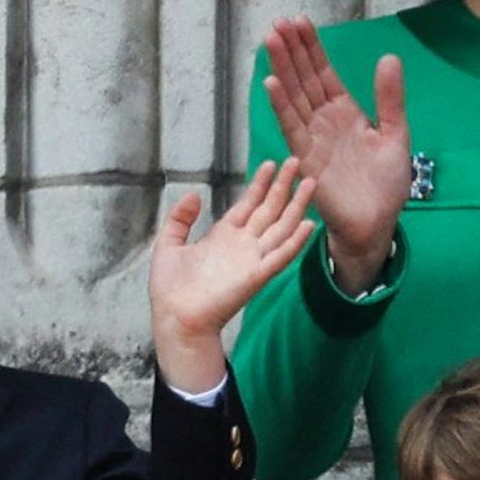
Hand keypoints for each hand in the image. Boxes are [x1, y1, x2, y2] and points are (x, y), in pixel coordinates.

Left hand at [149, 157, 315, 391]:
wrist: (175, 317)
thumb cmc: (171, 288)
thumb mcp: (169, 244)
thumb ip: (180, 219)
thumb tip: (194, 195)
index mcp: (224, 235)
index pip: (248, 204)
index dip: (260, 184)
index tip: (270, 164)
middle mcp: (242, 244)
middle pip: (269, 209)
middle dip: (283, 186)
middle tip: (297, 162)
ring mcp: (252, 259)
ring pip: (281, 227)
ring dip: (296, 206)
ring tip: (310, 183)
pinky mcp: (257, 275)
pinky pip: (281, 256)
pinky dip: (296, 241)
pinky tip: (309, 224)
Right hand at [264, 16, 408, 292]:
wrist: (377, 223)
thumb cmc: (386, 184)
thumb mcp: (395, 134)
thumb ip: (390, 98)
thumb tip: (389, 57)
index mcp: (345, 112)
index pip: (324, 73)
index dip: (312, 48)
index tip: (299, 21)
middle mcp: (325, 121)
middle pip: (304, 79)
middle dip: (292, 51)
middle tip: (277, 22)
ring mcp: (313, 139)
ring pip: (294, 97)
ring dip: (282, 69)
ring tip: (271, 40)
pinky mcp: (306, 159)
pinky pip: (292, 128)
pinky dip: (282, 106)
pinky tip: (271, 83)